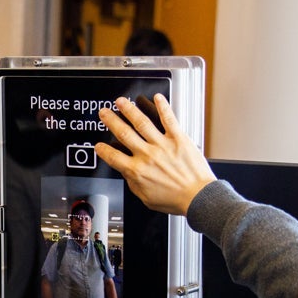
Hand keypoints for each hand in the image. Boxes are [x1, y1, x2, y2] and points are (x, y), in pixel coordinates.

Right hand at [95, 95, 215, 215]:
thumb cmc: (176, 199)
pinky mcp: (178, 139)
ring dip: (129, 110)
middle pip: (123, 134)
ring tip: (121, 102)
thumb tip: (127, 173)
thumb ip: (133, 183)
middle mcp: (147, 155)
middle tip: (104, 113)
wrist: (198, 197)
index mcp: (137, 171)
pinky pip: (169, 119)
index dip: (103, 150)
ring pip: (142, 123)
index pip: (113, 157)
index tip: (99, 145)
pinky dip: (162, 107)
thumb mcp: (146, 197)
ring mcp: (162, 145)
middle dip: (111, 121)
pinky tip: (157, 98)